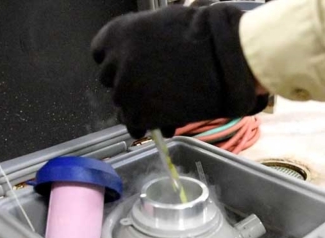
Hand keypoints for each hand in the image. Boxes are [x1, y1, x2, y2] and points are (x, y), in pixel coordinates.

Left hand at [91, 5, 267, 138]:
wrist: (224, 59)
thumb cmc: (202, 35)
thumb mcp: (161, 24)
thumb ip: (140, 43)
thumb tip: (140, 59)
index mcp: (117, 34)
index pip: (100, 54)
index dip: (117, 62)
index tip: (130, 67)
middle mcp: (116, 63)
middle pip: (111, 82)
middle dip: (129, 85)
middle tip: (151, 88)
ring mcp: (126, 91)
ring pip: (121, 106)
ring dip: (137, 107)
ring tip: (158, 109)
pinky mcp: (140, 115)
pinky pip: (134, 125)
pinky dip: (145, 125)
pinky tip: (162, 122)